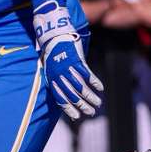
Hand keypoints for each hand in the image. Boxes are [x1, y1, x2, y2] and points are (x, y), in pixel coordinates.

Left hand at [33, 0, 102, 120]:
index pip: (60, 98)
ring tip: (98, 104)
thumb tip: (62, 92)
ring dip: (90, 97)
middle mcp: (60, 75)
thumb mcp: (50, 66)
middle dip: (82, 106)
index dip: (69, 108)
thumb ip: (55, 79)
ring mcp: (68, 68)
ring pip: (81, 87)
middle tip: (91, 113)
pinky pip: (87, 75)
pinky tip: (100, 89)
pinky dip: (95, 82)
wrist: (54, 34)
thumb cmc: (52, 51)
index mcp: (52, 78)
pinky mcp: (77, 61)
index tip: (76, 117)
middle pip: (72, 95)